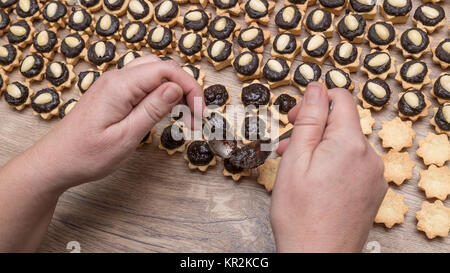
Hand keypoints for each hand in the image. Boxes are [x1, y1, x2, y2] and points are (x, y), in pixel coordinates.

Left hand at [26, 55, 203, 191]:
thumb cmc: (86, 155)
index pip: (165, 70)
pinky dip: (159, 94)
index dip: (189, 87)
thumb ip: (152, 109)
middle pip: (161, 67)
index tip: (200, 111)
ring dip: (173, 89)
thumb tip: (176, 88)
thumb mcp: (125, 137)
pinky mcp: (112, 94)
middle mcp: (116, 79)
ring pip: (153, 73)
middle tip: (195, 115)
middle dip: (184, 87)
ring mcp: (113, 85)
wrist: (56, 162)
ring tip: (184, 115)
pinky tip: (164, 112)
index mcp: (120, 86)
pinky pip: (142, 84)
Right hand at [270, 82, 386, 251]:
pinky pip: (352, 165)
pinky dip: (333, 165)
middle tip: (287, 145)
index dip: (315, 101)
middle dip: (313, 129)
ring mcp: (374, 176)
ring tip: (296, 166)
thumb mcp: (296, 159)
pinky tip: (314, 181)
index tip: (295, 117)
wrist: (318, 257)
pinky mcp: (372, 191)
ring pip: (345, 146)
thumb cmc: (300, 215)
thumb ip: (309, 119)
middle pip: (342, 124)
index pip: (341, 99)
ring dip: (320, 148)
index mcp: (350, 144)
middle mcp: (369, 157)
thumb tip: (317, 87)